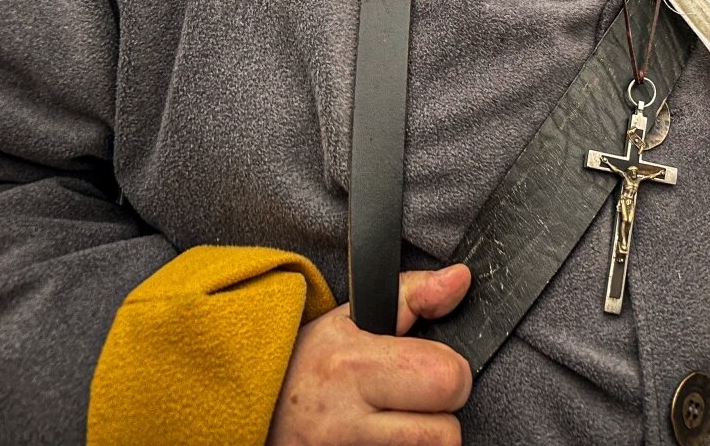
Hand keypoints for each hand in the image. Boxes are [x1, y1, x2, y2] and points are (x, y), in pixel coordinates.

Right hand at [267, 264, 472, 445]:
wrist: (248, 409)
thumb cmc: (302, 363)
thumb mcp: (350, 317)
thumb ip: (413, 295)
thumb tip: (461, 279)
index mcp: (356, 367)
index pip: (446, 380)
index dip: (452, 373)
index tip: (431, 368)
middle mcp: (347, 422)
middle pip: (445, 434)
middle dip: (441, 414)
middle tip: (417, 399)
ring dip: (421, 440)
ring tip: (395, 419)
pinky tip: (382, 438)